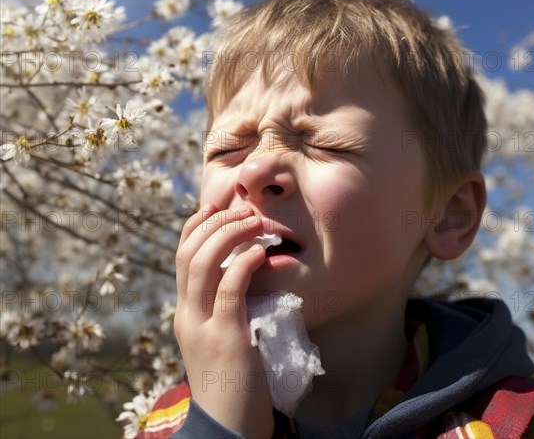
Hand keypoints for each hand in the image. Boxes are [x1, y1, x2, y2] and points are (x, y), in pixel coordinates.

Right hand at [174, 203, 274, 438]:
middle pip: (189, 255)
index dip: (194, 228)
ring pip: (204, 265)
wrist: (226, 426)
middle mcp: (186, 314)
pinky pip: (230, 289)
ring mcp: (202, 326)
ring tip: (254, 221)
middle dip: (214, 225)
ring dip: (229, 236)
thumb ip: (220, 307)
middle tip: (241, 211)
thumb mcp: (217, 337)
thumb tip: (239, 271)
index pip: (180, 258)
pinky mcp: (226, 337)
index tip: (212, 209)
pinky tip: (259, 252)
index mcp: (184, 312)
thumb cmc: (229, 379)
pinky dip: (244, 264)